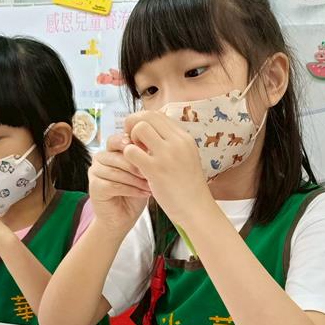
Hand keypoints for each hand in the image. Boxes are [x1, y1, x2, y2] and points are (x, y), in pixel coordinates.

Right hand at [88, 132, 151, 231]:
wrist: (123, 218)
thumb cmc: (134, 194)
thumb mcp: (142, 173)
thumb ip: (143, 158)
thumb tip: (153, 146)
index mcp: (111, 151)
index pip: (117, 140)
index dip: (131, 145)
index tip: (147, 152)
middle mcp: (100, 159)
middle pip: (117, 155)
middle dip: (137, 165)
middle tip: (152, 174)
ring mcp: (95, 172)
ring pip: (116, 171)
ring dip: (136, 180)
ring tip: (150, 186)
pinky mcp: (94, 187)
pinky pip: (113, 185)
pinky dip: (130, 190)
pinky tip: (143, 193)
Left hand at [122, 111, 211, 225]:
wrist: (196, 209)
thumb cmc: (188, 187)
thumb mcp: (186, 158)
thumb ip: (171, 144)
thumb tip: (150, 132)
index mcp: (185, 138)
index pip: (158, 115)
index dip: (143, 121)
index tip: (139, 135)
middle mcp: (178, 142)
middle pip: (147, 116)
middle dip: (133, 124)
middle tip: (131, 140)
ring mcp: (167, 155)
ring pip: (139, 129)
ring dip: (131, 139)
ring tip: (135, 154)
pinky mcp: (155, 170)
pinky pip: (131, 151)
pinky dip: (128, 156)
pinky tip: (134, 166)